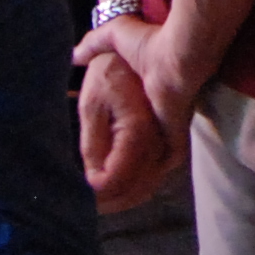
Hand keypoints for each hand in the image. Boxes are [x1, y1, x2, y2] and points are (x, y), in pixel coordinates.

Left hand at [75, 44, 179, 207]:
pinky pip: (157, 172)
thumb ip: (92, 143)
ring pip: (148, 185)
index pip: (114, 179)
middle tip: (87, 207)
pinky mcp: (174, 141)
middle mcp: (158, 144)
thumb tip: (91, 180)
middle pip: (134, 189)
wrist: (151, 47)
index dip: (96, 194)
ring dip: (124, 197)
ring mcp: (170, 144)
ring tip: (101, 202)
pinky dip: (139, 185)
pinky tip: (121, 188)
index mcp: (136, 134)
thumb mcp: (91, 103)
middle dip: (110, 202)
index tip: (80, 198)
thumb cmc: (115, 69)